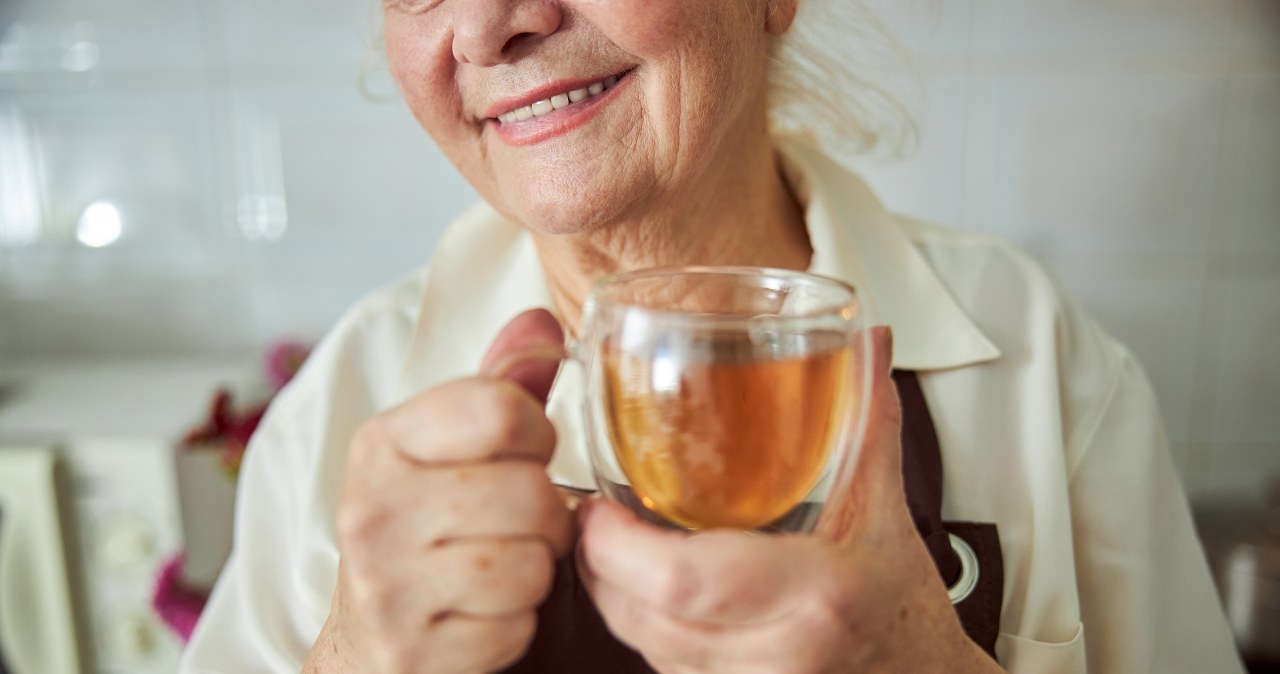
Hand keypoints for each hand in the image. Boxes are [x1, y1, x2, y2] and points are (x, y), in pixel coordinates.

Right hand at [306, 309, 573, 673]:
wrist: (367, 642)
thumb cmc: (423, 530)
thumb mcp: (449, 449)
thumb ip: (500, 387)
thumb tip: (542, 321)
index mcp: (382, 443)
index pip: (502, 409)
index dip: (539, 432)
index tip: (526, 451)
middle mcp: (372, 511)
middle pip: (531, 492)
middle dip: (546, 512)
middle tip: (518, 522)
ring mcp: (386, 588)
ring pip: (531, 563)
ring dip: (535, 569)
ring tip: (501, 564)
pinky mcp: (411, 653)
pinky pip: (515, 628)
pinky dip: (516, 624)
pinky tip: (482, 612)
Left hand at [577, 327, 1003, 673]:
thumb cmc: (903, 612)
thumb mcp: (885, 510)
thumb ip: (866, 420)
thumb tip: (863, 344)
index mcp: (812, 595)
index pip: (683, 578)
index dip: (617, 545)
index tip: (597, 508)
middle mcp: (775, 652)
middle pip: (642, 616)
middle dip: (599, 565)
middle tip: (590, 517)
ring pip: (641, 647)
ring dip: (614, 596)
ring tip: (608, 545)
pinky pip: (661, 666)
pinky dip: (642, 624)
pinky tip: (644, 589)